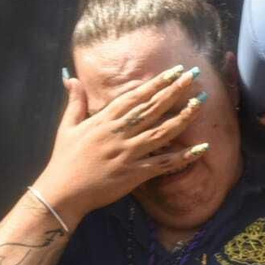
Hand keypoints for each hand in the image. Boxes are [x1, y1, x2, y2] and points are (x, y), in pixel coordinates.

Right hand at [34, 66, 206, 218]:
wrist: (62, 192)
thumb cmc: (64, 159)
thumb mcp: (67, 126)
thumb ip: (75, 102)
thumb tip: (70, 78)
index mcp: (103, 120)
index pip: (134, 97)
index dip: (155, 83)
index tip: (174, 71)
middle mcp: (118, 133)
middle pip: (151, 109)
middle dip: (174, 92)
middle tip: (193, 77)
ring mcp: (127, 154)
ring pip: (160, 132)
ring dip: (182, 118)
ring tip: (200, 103)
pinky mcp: (134, 174)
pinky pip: (163, 164)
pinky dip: (183, 156)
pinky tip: (202, 148)